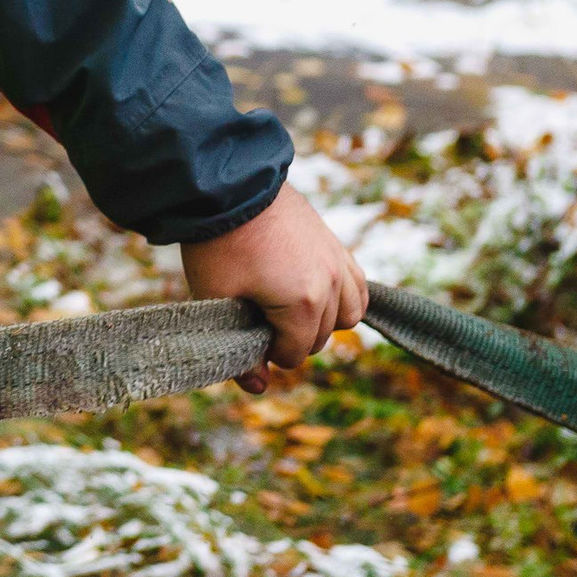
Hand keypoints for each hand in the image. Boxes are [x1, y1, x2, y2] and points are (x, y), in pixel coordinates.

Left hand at [179, 186, 368, 393]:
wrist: (228, 187)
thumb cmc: (218, 245)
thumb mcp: (217, 300)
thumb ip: (238, 350)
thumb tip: (258, 388)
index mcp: (304, 303)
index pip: (295, 353)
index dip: (268, 351)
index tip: (246, 330)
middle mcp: (332, 284)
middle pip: (319, 338)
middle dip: (290, 336)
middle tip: (257, 316)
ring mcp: (339, 262)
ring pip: (348, 315)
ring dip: (321, 320)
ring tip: (286, 307)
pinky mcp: (337, 245)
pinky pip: (358, 286)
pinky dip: (342, 297)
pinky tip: (316, 294)